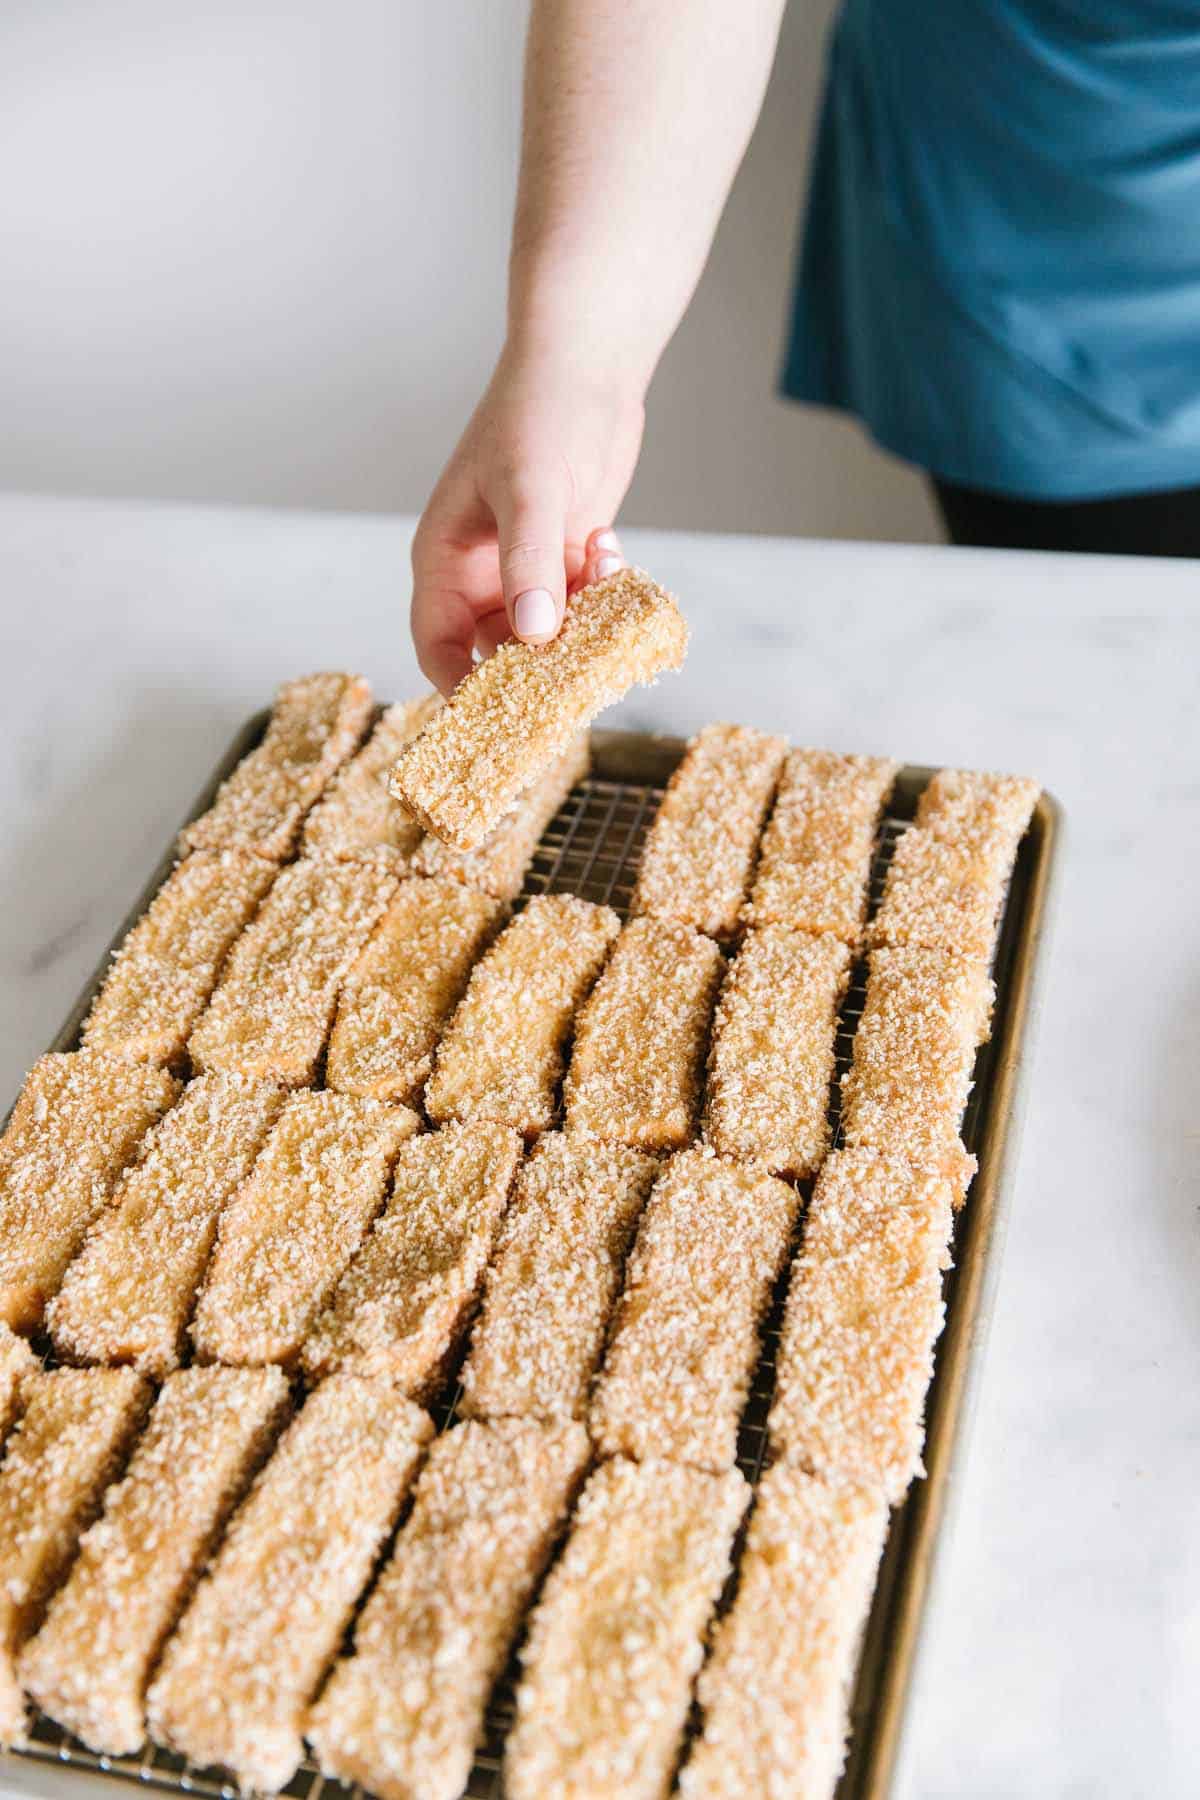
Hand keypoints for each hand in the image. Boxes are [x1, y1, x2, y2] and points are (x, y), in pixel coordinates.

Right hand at [411, 342, 644, 692]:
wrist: (586, 366)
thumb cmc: (537, 413)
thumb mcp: (529, 490)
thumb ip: (529, 563)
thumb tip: (533, 637)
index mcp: (445, 561)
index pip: (437, 648)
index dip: (461, 688)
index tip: (503, 715)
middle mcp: (480, 575)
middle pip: (497, 653)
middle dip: (539, 663)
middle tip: (580, 665)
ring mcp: (526, 569)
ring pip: (550, 632)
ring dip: (581, 621)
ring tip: (600, 570)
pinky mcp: (567, 558)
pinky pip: (584, 605)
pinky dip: (603, 593)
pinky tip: (610, 547)